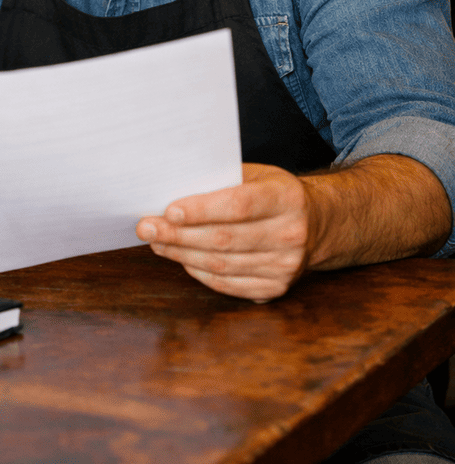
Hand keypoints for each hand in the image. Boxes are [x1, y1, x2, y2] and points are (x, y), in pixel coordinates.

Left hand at [136, 163, 310, 301]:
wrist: (317, 224)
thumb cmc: (274, 193)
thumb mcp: (257, 174)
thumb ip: (222, 180)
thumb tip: (172, 187)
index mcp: (287, 197)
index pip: (239, 205)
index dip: (201, 209)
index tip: (168, 211)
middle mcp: (291, 234)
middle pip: (224, 239)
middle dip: (178, 234)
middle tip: (146, 227)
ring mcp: (286, 266)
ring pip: (222, 264)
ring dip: (182, 254)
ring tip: (157, 242)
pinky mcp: (276, 288)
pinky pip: (228, 284)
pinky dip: (199, 272)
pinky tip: (181, 259)